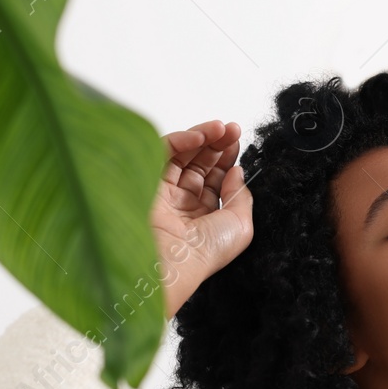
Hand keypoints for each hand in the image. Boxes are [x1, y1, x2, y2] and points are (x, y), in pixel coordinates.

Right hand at [150, 120, 252, 318]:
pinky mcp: (146, 182)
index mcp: (205, 217)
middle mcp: (183, 204)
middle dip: (217, 144)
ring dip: (203, 137)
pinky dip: (181, 140)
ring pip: (183, 156)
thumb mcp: (241, 226)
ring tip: (221, 128)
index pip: (215, 179)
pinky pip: (164, 154)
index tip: (237, 141)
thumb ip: (241, 195)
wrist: (172, 261)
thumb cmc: (204, 253)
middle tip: (232, 129)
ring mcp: (164, 193)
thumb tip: (237, 172)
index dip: (227, 159)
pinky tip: (201, 136)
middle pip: (199, 164)